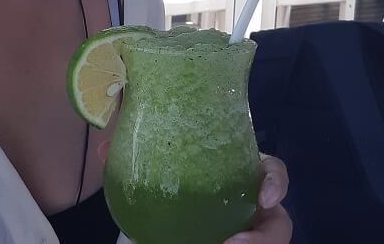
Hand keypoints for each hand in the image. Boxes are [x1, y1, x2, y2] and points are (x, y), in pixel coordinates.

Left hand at [97, 145, 291, 242]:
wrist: (155, 225)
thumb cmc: (167, 185)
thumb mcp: (151, 170)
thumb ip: (133, 157)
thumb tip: (105, 148)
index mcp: (238, 172)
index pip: (271, 171)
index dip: (275, 182)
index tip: (263, 196)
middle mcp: (248, 205)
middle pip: (278, 220)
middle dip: (267, 235)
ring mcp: (244, 230)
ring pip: (266, 241)